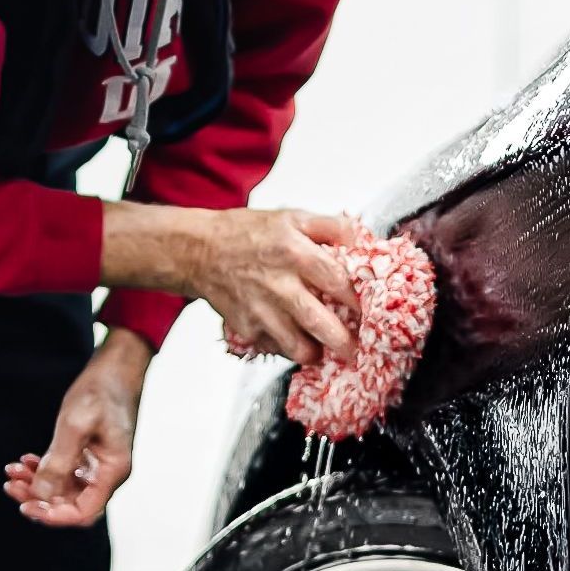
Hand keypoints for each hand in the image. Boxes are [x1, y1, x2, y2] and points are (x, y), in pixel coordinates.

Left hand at [3, 327, 150, 528]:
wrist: (116, 367)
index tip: (26, 506)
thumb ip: (59, 462)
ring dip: (37, 484)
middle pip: (71, 504)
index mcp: (113, 471)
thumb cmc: (101, 391)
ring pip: (65, 489)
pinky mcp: (91, 454)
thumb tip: (42, 495)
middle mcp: (109, 473)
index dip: (54, 515)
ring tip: (13, 471)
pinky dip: (44, 470)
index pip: (83, 512)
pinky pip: (65, 472)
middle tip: (10, 486)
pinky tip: (26, 461)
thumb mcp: (75, 425)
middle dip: (39, 498)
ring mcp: (99, 465)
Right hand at [187, 209, 359, 365]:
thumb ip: (331, 227)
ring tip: (326, 350)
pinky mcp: (246, 329)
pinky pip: (275, 348)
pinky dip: (289, 349)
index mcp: (294, 252)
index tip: (369, 312)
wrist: (199, 250)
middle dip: (343, 341)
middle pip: (319, 321)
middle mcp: (278, 284)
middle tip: (356, 349)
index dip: (358, 300)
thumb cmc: (248, 234)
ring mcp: (260, 310)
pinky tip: (295, 340)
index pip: (337, 281)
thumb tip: (363, 240)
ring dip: (317, 353)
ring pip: (297, 346)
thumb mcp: (292, 217)